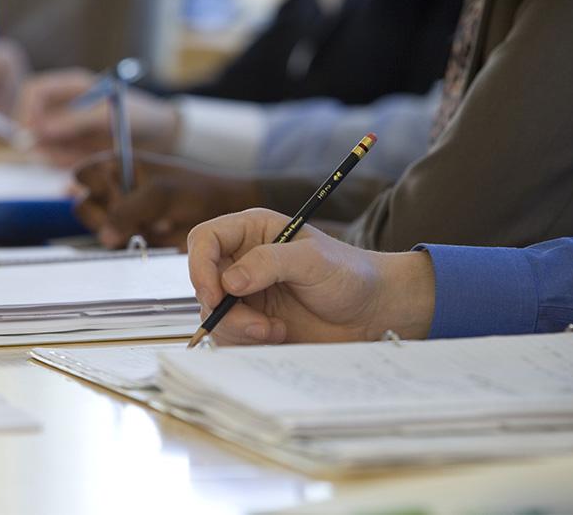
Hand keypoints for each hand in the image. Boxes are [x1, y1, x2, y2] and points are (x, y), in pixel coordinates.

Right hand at [16, 69, 179, 167]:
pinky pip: (56, 157)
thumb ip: (75, 121)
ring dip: (55, 154)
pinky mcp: (73, 146)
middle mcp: (65, 104)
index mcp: (72, 85)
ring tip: (85, 155)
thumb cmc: (140, 116)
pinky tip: (87, 160)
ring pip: (42, 143)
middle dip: (39, 140)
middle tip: (60, 154)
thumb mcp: (108, 116)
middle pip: (31, 119)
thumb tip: (40, 130)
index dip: (27, 111)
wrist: (161, 136)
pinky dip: (66, 163)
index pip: (34, 91)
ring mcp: (67, 126)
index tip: (34, 134)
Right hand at [74, 152, 261, 249]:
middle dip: (103, 214)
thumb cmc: (194, 190)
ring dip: (118, 230)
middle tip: (132, 214)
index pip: (83, 175)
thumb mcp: (160, 194)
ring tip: (146, 224)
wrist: (221, 212)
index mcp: (117, 165)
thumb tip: (105, 236)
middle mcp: (115, 188)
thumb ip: (128, 211)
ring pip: (98, 228)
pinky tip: (152, 235)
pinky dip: (130, 243)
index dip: (94, 186)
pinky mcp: (132, 235)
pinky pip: (117, 244)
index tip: (117, 190)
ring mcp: (122, 213)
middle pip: (84, 206)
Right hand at [187, 208, 435, 344]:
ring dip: (239, 328)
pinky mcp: (251, 322)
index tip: (218, 295)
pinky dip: (247, 340)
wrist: (371, 312)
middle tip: (256, 324)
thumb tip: (230, 281)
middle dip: (223, 308)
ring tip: (275, 330)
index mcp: (251, 231)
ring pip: (212, 313)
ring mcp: (244, 293)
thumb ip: (270, 262)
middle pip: (203, 281)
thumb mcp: (313, 260)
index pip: (204, 239)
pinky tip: (278, 334)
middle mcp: (241, 260)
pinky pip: (228, 335)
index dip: (200, 266)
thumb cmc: (349, 275)